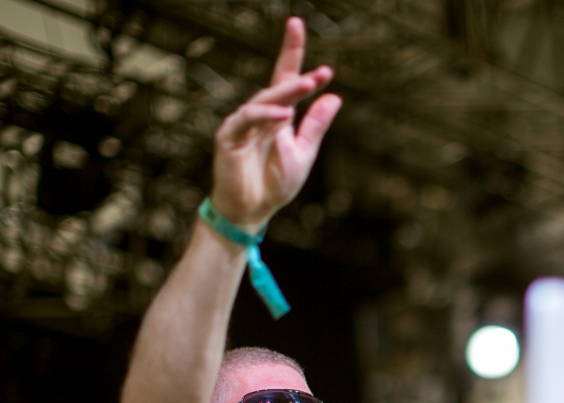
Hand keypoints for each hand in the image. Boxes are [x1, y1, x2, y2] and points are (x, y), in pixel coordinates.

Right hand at [209, 17, 340, 230]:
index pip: (289, 82)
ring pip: (265, 98)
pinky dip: (265, 114)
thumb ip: (315, 126)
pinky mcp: (229, 135)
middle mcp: (261, 115)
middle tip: (299, 30)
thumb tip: (334, 97)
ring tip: (310, 83)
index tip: (327, 67)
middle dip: (289, 55)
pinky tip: (285, 114)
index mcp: (279, 116)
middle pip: (277, 81)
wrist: (251, 211)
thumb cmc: (274, 184)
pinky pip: (247, 118)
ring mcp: (243, 123)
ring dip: (288, 90)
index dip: (302, 66)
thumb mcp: (303, 153)